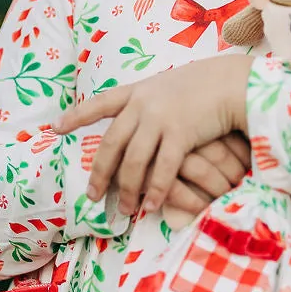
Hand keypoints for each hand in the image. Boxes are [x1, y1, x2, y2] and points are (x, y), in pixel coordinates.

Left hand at [55, 55, 251, 215]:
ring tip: (123, 210)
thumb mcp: (173, 85)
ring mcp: (160, 118)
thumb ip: (155, 101)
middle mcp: (143, 104)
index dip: (77, 116)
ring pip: (132, 161)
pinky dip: (155, 191)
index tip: (56, 127)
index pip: (100, 102)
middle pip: (110, 143)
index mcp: (139, 90)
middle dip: (99, 172)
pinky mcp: (180, 134)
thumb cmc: (209, 85)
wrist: (234, 82)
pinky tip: (151, 207)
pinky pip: (161, 169)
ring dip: (127, 189)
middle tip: (93, 197)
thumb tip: (144, 120)